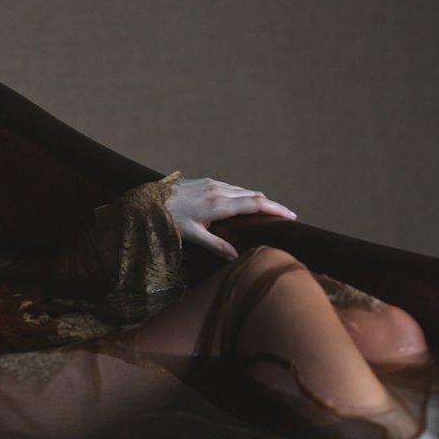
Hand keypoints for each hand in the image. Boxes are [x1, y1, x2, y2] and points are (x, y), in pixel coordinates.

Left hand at [165, 177, 296, 259]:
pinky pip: (231, 187)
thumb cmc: (168, 219)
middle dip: (271, 205)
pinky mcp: (206, 181)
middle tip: (286, 216)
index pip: (255, 204)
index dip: (275, 209)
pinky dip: (243, 195)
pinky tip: (243, 204)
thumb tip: (237, 258)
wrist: (147, 200)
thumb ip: (216, 245)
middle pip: (254, 195)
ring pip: (243, 190)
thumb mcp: (192, 235)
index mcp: (218, 205)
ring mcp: (213, 183)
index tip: (291, 215)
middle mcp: (219, 190)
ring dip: (257, 199)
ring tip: (268, 212)